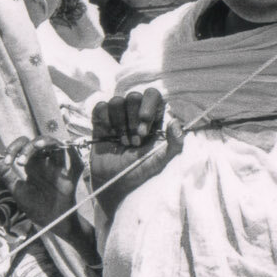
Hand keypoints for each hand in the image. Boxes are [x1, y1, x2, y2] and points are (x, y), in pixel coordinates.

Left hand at [0, 136, 82, 230]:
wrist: (51, 222)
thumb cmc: (35, 207)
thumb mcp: (17, 190)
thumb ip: (6, 174)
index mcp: (32, 165)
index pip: (24, 145)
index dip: (14, 148)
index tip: (7, 161)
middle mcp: (45, 163)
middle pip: (39, 142)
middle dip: (27, 147)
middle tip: (20, 162)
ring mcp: (58, 168)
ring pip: (56, 145)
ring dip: (46, 142)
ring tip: (37, 147)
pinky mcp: (70, 177)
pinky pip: (75, 161)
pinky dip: (71, 151)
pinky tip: (64, 147)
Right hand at [90, 90, 182, 212]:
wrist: (114, 181)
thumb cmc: (140, 169)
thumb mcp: (161, 160)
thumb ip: (174, 144)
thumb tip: (175, 122)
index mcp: (153, 116)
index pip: (153, 95)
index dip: (148, 106)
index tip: (144, 125)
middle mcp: (135, 111)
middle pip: (134, 97)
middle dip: (133, 121)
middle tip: (135, 142)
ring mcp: (118, 114)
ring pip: (117, 101)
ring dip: (120, 124)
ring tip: (123, 142)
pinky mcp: (101, 118)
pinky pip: (102, 107)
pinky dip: (105, 121)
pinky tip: (108, 135)